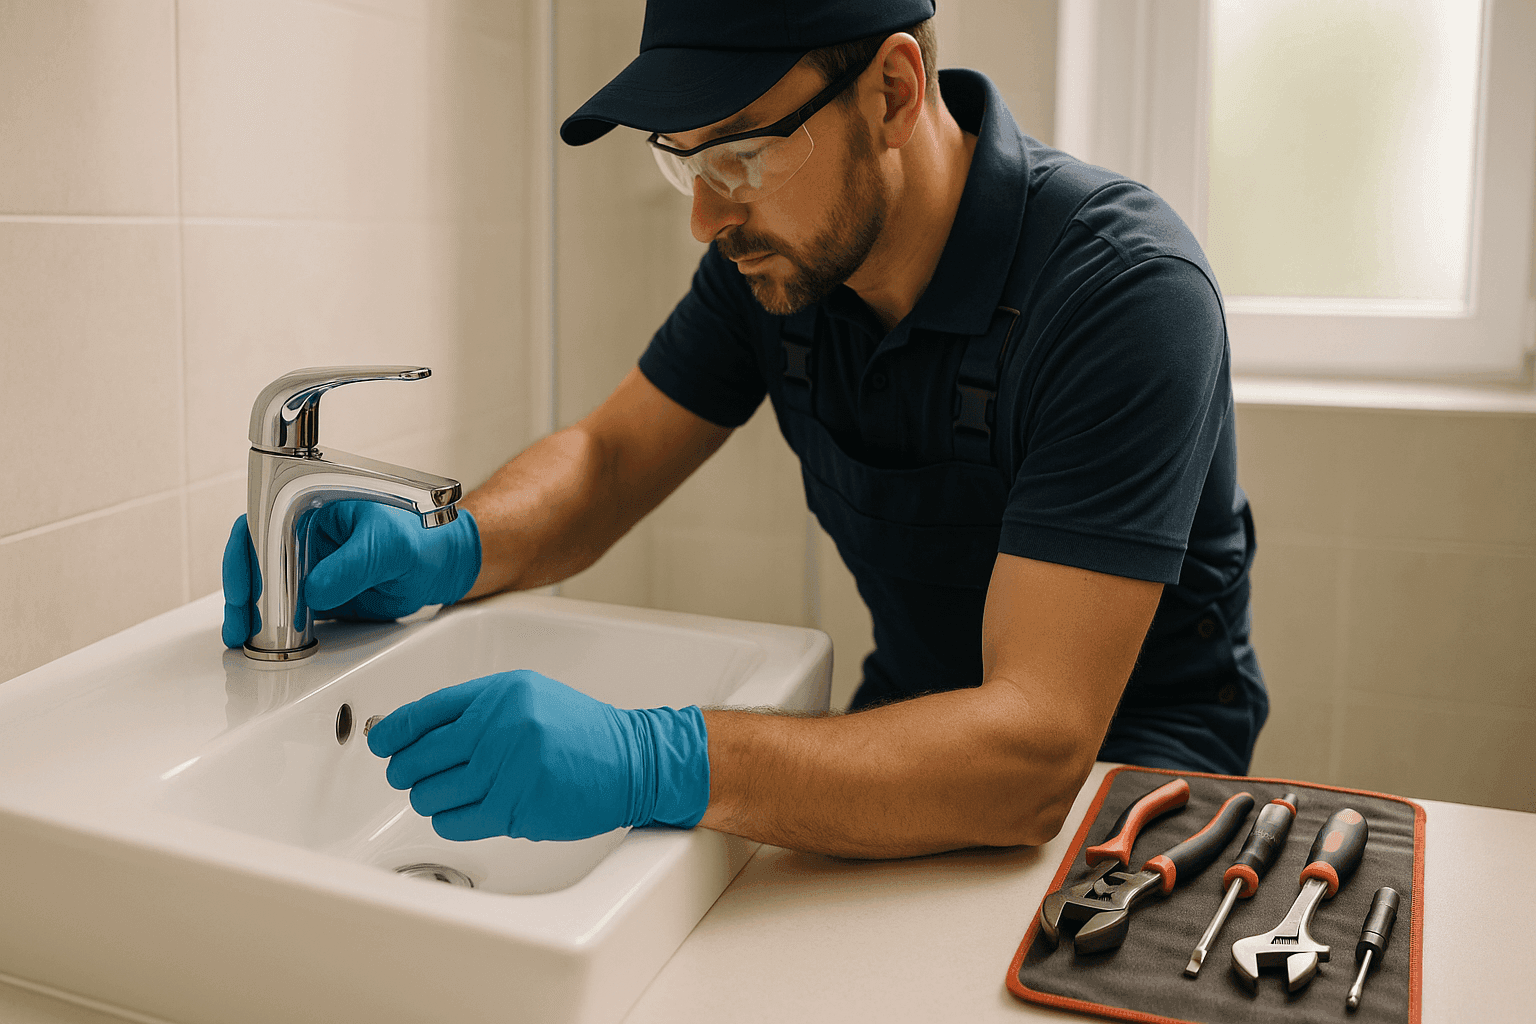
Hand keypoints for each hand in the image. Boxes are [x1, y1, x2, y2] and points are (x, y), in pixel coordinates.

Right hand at [221, 502, 481, 648]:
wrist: (442, 566)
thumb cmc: (421, 539)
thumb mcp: (389, 546)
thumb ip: (355, 565)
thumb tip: (316, 590)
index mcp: (315, 508)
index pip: (265, 522)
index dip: (245, 551)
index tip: (243, 583)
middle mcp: (304, 536)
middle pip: (256, 558)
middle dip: (242, 590)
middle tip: (239, 621)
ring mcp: (308, 566)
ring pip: (265, 587)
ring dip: (251, 612)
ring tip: (243, 637)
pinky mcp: (317, 595)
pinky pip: (286, 608)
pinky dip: (272, 625)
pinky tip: (264, 642)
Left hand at [366, 670, 710, 841]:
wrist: (632, 760)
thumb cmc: (579, 732)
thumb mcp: (528, 698)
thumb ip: (477, 710)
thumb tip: (412, 733)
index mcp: (501, 692)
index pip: (423, 713)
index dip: (392, 733)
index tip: (381, 745)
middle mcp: (502, 726)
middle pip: (418, 757)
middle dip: (405, 771)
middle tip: (409, 776)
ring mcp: (509, 768)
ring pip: (431, 794)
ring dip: (428, 799)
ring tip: (445, 795)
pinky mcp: (516, 808)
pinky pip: (454, 822)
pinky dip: (448, 821)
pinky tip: (461, 812)